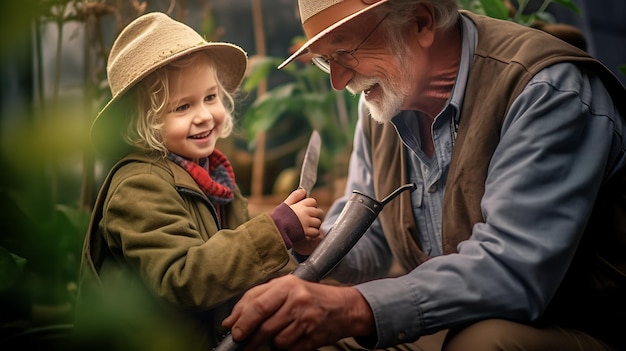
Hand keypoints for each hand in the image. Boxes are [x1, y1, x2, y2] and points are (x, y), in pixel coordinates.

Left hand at [221, 275, 373, 350]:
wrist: (344, 307)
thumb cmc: (309, 296)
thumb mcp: (285, 288)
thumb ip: (257, 299)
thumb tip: (230, 321)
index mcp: (287, 285)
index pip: (256, 305)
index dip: (241, 321)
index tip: (232, 330)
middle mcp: (297, 300)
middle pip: (264, 326)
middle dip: (249, 338)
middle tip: (242, 342)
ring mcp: (307, 320)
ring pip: (276, 340)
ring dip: (271, 343)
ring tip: (277, 335)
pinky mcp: (313, 337)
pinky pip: (290, 349)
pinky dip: (286, 348)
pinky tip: (291, 338)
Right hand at [284, 189, 323, 254]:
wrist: (275, 229)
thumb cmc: (278, 217)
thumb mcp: (285, 204)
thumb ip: (295, 196)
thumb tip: (304, 190)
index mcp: (301, 205)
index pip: (312, 201)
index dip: (312, 205)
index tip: (308, 210)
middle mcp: (305, 213)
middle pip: (318, 212)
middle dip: (316, 215)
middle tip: (310, 219)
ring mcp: (306, 222)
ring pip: (318, 222)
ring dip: (315, 225)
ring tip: (309, 226)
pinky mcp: (306, 232)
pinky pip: (316, 232)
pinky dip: (313, 233)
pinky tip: (309, 233)